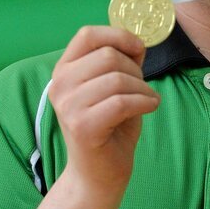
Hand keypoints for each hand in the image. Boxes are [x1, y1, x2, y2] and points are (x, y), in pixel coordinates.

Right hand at [48, 26, 159, 199]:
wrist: (99, 173)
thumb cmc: (110, 127)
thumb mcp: (114, 87)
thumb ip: (122, 61)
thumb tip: (138, 41)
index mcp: (64, 70)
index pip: (87, 35)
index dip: (118, 35)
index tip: (138, 48)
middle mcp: (60, 85)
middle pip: (108, 56)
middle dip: (135, 69)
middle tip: (142, 87)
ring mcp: (68, 106)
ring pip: (118, 79)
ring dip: (143, 88)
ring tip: (146, 100)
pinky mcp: (82, 127)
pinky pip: (123, 102)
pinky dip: (144, 102)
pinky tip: (149, 107)